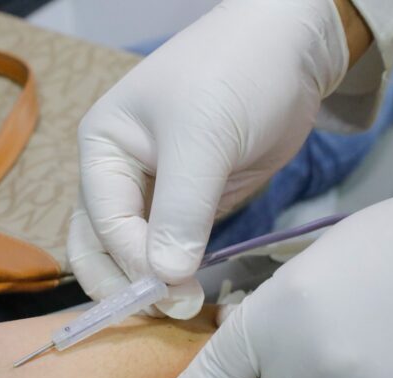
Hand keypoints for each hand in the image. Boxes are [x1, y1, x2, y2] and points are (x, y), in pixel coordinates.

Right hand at [69, 0, 353, 317]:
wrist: (291, 50)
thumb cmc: (234, 74)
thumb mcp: (203, 138)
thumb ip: (182, 210)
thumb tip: (165, 280)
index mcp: (103, 150)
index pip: (105, 222)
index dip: (134, 263)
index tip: (172, 293)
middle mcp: (117, 176)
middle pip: (101, 247)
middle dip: (128, 283)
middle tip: (170, 311)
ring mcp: (153, 194)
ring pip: (134, 256)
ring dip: (152, 285)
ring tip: (184, 308)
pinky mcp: (188, 207)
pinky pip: (172, 250)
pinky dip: (177, 275)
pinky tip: (195, 293)